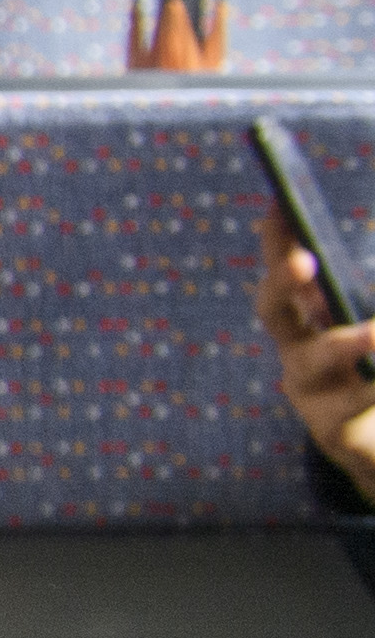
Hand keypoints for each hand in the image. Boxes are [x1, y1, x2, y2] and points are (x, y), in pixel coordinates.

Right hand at [264, 200, 374, 498]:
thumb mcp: (373, 334)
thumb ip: (369, 311)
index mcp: (313, 322)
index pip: (287, 273)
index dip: (276, 241)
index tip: (279, 206)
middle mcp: (300, 352)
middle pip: (273, 312)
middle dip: (281, 284)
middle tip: (302, 263)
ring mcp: (310, 394)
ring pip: (313, 363)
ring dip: (343, 344)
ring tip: (373, 332)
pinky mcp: (332, 432)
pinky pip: (345, 410)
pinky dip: (369, 390)